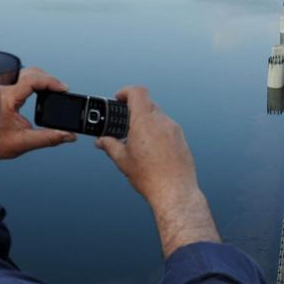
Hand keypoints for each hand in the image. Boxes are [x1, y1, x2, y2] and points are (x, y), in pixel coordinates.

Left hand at [0, 67, 76, 159]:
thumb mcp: (23, 142)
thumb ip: (48, 138)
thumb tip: (68, 135)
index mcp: (7, 99)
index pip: (31, 80)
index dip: (50, 81)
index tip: (63, 88)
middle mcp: (3, 90)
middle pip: (31, 72)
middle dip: (49, 79)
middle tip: (61, 91)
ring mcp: (2, 89)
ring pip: (25, 73)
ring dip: (42, 80)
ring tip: (54, 90)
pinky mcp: (3, 92)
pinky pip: (21, 79)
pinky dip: (35, 83)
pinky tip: (41, 91)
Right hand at [96, 86, 218, 256]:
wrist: (175, 191)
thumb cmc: (150, 177)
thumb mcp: (123, 160)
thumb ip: (110, 145)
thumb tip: (102, 141)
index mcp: (145, 121)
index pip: (137, 92)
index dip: (126, 91)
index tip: (119, 98)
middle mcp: (162, 121)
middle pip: (147, 104)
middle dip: (134, 110)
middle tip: (124, 123)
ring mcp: (174, 129)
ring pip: (158, 116)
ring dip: (146, 122)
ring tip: (137, 140)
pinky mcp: (181, 139)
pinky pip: (167, 128)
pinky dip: (157, 132)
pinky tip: (151, 149)